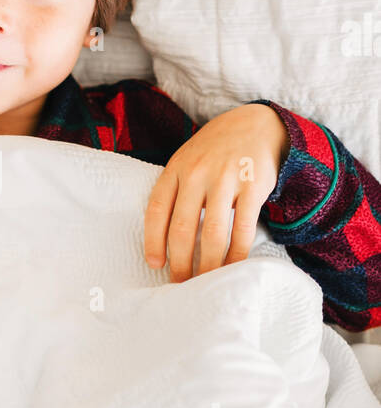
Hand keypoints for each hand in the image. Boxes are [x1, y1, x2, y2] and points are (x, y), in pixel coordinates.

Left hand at [144, 103, 289, 281]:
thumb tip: (163, 239)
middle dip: (180, 262)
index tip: (155, 264)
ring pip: (212, 234)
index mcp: (176, 169)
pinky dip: (237, 254)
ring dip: (208, 264)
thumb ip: (174, 192)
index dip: (153, 241)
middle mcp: (197, 174)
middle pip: (182, 228)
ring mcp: (226, 179)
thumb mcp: (186, 162)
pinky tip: (232, 267)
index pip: (156, 211)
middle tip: (181, 283)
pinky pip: (243, 229)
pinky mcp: (253, 187)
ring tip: (205, 281)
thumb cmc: (214, 152)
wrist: (255, 124)